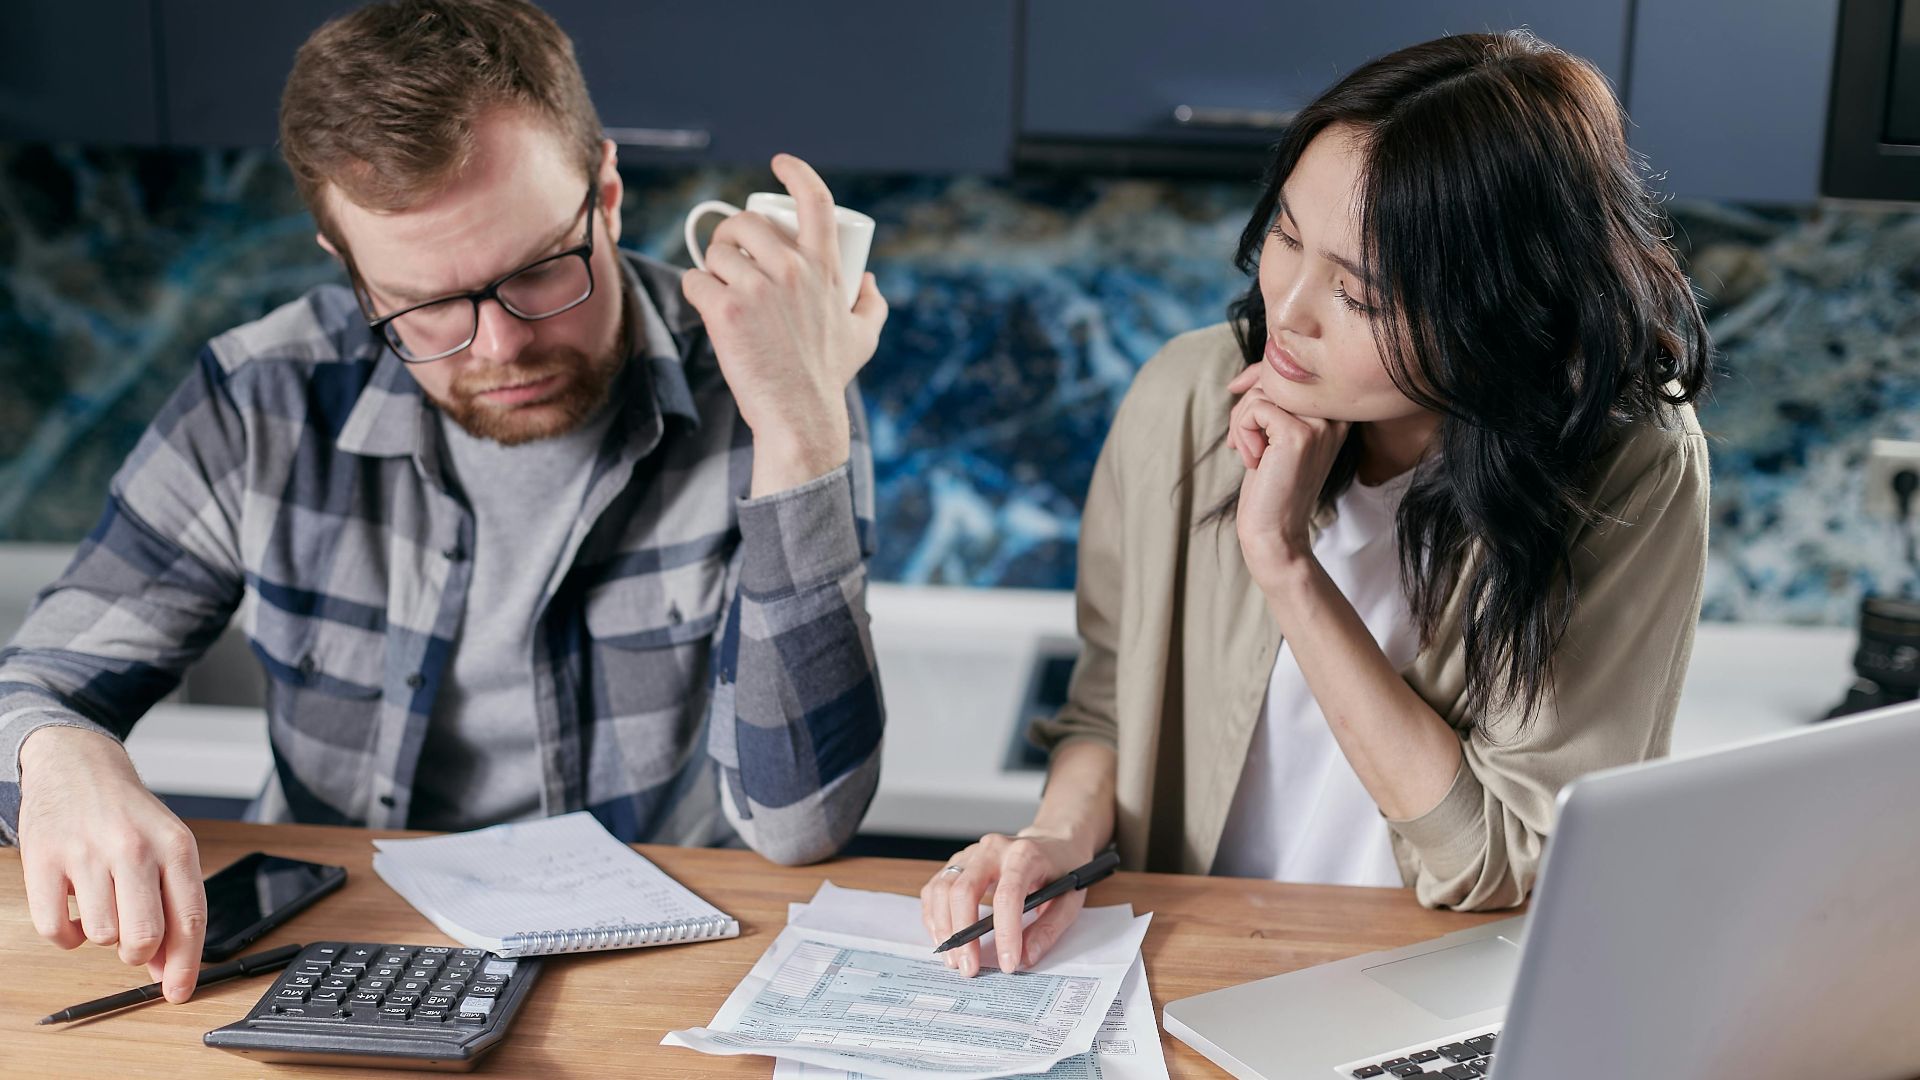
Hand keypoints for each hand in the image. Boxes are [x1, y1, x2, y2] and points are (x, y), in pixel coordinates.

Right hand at [18, 726, 207, 1001]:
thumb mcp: (166, 849)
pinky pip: (55, 930)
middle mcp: (134, 848)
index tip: (179, 992)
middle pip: (144, 937)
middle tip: (134, 942)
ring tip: (104, 904)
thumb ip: (173, 905)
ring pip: (101, 937)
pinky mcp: (43, 860)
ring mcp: (86, 853)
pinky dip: (66, 934)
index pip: (189, 919)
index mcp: (175, 846)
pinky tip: (76, 910)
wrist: (78, 766)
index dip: (186, 965)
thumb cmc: (128, 816)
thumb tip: (169, 969)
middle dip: (140, 953)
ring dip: (102, 934)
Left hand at [680, 153, 887, 495]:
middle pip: (745, 223)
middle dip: (731, 235)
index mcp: (824, 267)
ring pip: (716, 251)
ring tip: (721, 290)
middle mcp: (792, 269)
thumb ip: (872, 304)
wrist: (799, 414)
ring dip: (712, 267)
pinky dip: (696, 292)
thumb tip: (868, 281)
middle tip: (730, 258)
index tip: (780, 164)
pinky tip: (708, 309)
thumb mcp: (863, 336)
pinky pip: (695, 280)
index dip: (796, 173)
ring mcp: (756, 288)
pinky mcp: (724, 309)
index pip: (815, 201)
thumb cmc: (828, 376)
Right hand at [919, 829, 1091, 977]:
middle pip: (964, 889)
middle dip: (963, 934)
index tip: (1007, 964)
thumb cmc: (1061, 870)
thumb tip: (1026, 958)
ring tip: (953, 959)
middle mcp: (993, 849)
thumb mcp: (1069, 899)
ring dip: (943, 927)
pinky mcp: (958, 863)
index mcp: (1025, 855)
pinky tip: (942, 937)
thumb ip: (1049, 929)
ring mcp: (971, 854)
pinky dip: (934, 915)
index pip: (1008, 894)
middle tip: (968, 968)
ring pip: (943, 888)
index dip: (1006, 932)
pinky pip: (935, 888)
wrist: (1052, 841)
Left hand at [1226, 365, 1349, 592]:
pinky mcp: (1299, 435)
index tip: (1236, 388)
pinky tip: (1252, 460)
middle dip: (1246, 404)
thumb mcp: (1275, 436)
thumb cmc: (1270, 485)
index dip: (1259, 374)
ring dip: (1241, 421)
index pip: (1295, 368)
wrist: (1275, 532)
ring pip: (1263, 391)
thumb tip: (1245, 375)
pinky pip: (1255, 408)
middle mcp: (1336, 415)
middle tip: (1241, 441)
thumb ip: (1273, 402)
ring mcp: (1320, 424)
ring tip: (1249, 454)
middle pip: (1277, 376)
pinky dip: (1242, 431)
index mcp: (1336, 414)